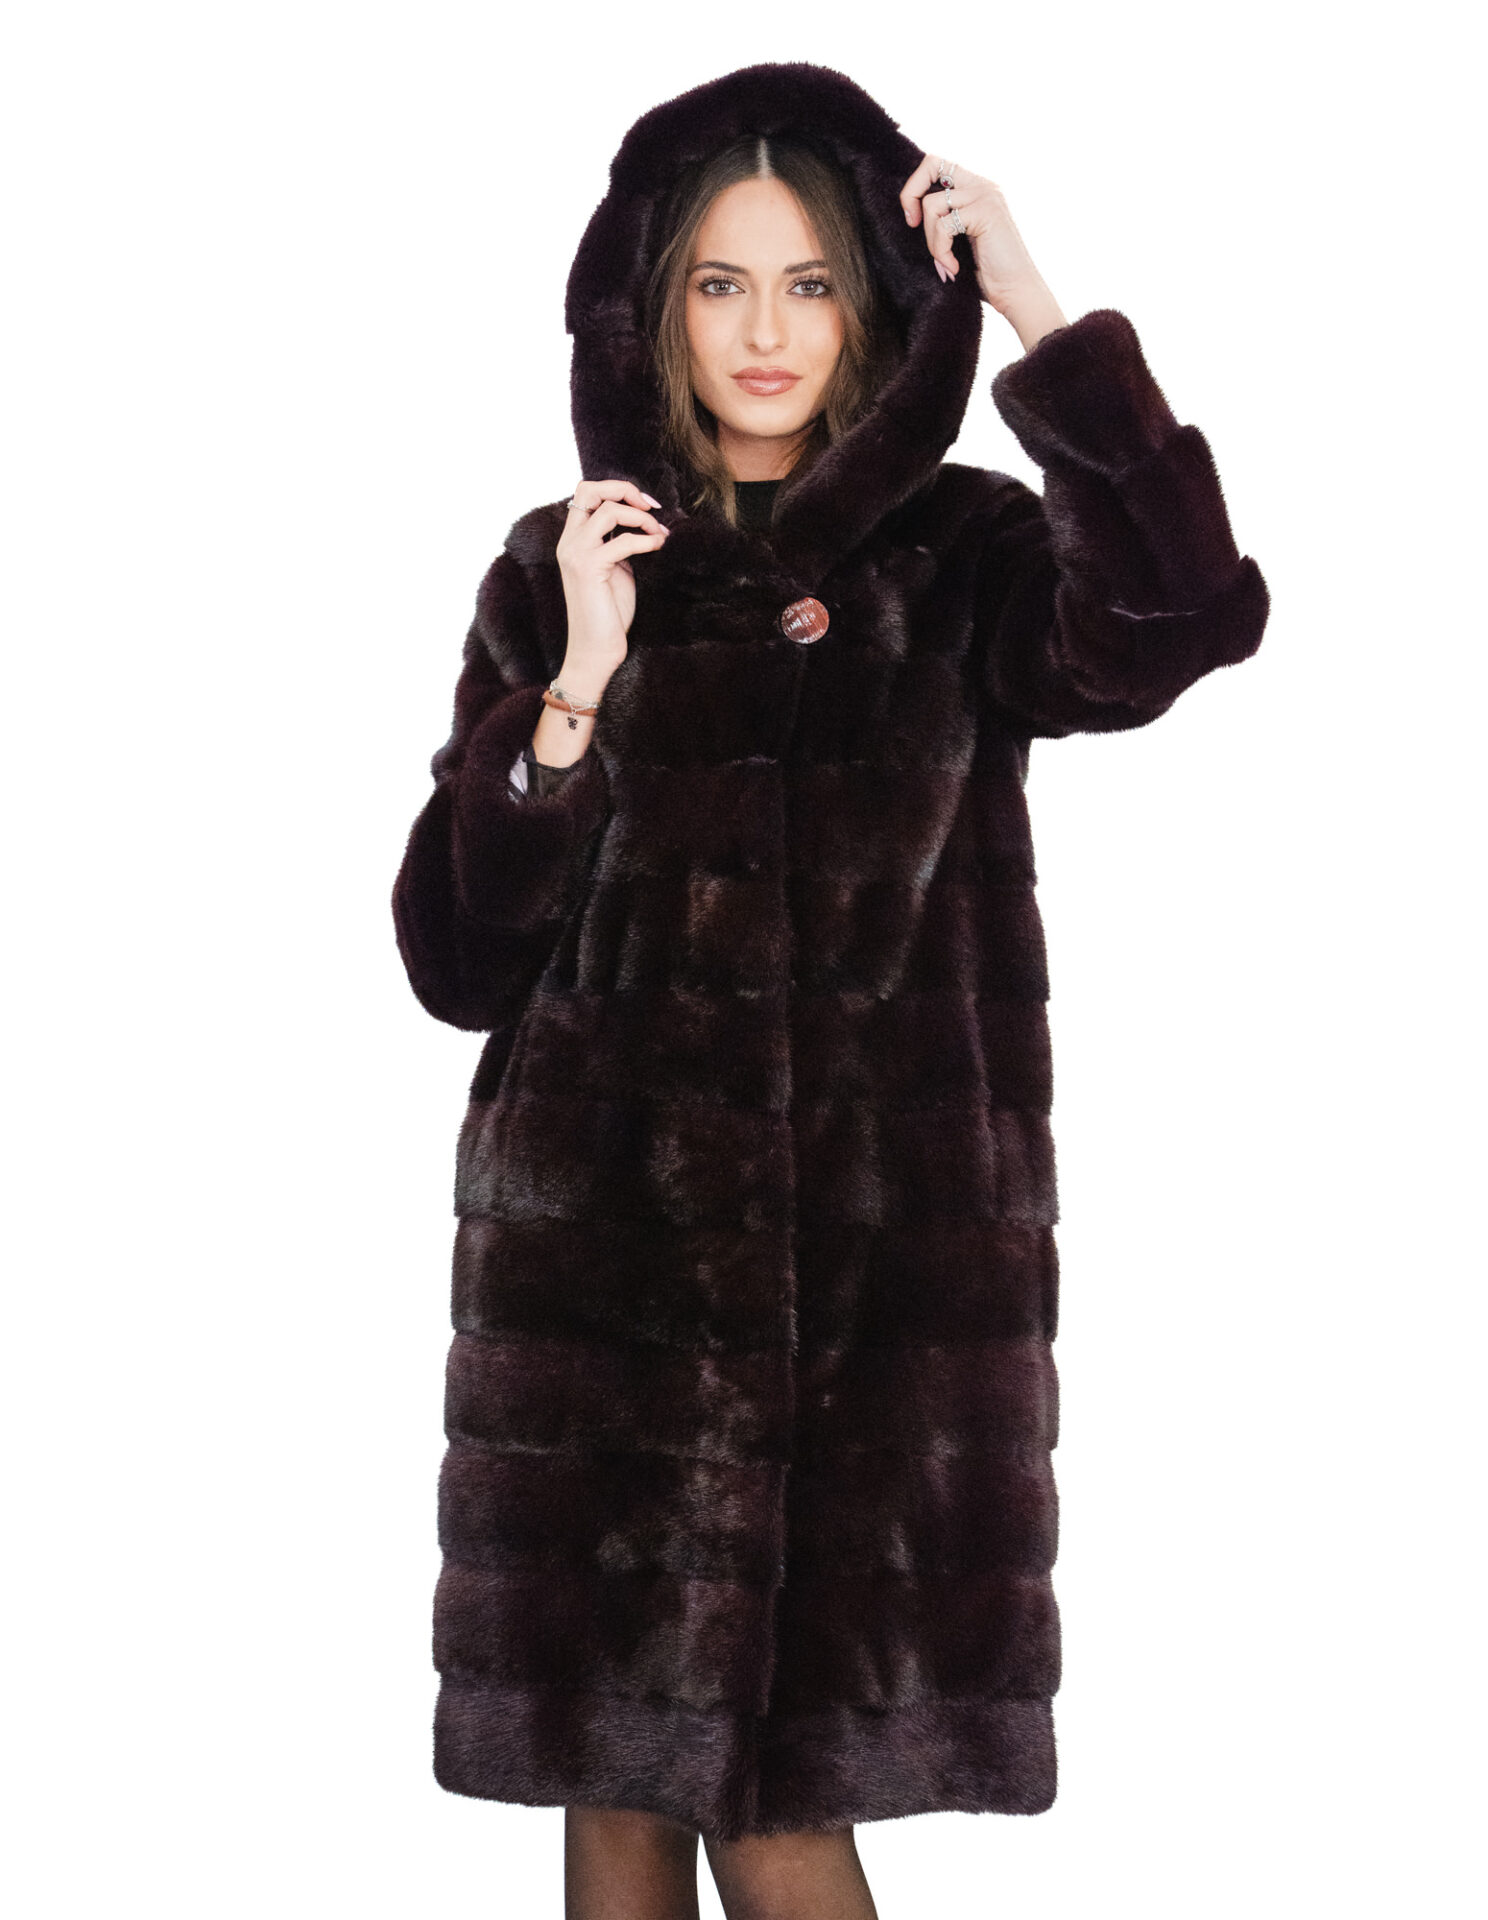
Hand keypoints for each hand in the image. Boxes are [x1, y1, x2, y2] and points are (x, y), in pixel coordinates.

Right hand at [554, 478, 670, 694]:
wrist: (595, 650)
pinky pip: (622, 541)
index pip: (586, 493)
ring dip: (641, 518)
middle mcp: (569, 542)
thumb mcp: (616, 570)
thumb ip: (620, 544)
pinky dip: (646, 540)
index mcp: (573, 540)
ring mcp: (576, 554)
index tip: (645, 504)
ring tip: (658, 533)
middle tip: (650, 507)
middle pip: (589, 489)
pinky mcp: (589, 568)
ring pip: (609, 510)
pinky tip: (659, 546)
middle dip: (624, 490)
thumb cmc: (608, 614)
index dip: (617, 489)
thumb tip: (646, 523)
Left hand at [899, 155, 1068, 349]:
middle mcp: (982, 184)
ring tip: (945, 262)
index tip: (912, 218)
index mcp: (976, 188)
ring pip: (932, 204)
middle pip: (931, 162)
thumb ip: (944, 218)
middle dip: (911, 195)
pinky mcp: (985, 211)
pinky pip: (943, 225)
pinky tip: (954, 268)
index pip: (937, 163)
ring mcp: (985, 195)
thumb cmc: (988, 273)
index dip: (916, 186)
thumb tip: (910, 211)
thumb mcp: (960, 239)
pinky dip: (941, 251)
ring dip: (931, 240)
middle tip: (912, 224)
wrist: (1016, 292)